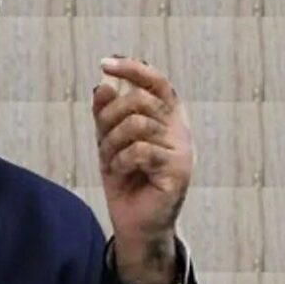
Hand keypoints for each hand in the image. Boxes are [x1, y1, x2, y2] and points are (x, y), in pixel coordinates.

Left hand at [91, 56, 194, 283]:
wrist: (134, 220)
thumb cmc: (125, 178)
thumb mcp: (108, 141)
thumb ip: (105, 114)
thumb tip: (103, 85)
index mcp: (166, 117)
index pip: (156, 81)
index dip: (132, 69)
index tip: (104, 63)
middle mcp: (178, 129)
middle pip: (138, 101)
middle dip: (109, 118)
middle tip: (102, 140)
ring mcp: (182, 150)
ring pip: (136, 124)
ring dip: (112, 143)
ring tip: (112, 160)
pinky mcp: (178, 171)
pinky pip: (140, 150)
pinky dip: (120, 160)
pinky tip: (119, 172)